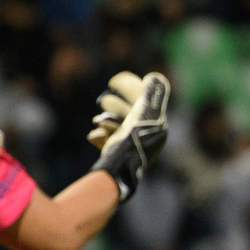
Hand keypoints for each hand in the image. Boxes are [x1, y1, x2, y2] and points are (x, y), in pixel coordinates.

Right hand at [90, 71, 169, 201]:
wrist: (118, 171)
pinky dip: (101, 137)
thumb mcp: (144, 114)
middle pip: (130, 114)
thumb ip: (151, 95)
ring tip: (97, 121)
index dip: (129, 86)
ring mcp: (134, 148)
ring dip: (106, 121)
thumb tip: (155, 77)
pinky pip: (110, 143)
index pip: (145, 101)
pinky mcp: (121, 158)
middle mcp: (148, 138)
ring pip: (119, 128)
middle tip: (103, 101)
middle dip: (115, 106)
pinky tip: (93, 136)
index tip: (113, 81)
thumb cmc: (131, 141)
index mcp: (156, 127)